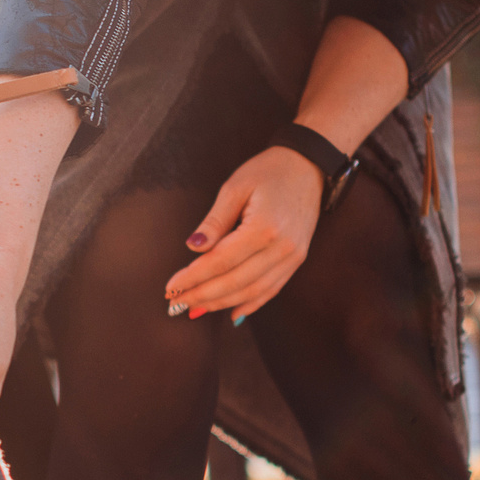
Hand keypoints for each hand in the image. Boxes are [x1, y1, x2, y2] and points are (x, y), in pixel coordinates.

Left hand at [162, 146, 322, 322]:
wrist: (308, 166)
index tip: (171, 287)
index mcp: (264, 227)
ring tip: (196, 309)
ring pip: (252, 291)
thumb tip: (193, 247)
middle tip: (176, 303)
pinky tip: (230, 312)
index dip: (193, 277)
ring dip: (222, 303)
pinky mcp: (297, 260)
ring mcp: (293, 257)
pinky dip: (249, 304)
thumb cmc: (268, 171)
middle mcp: (282, 248)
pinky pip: (271, 290)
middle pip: (235, 282)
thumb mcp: (235, 187)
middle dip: (202, 295)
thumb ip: (214, 221)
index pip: (221, 261)